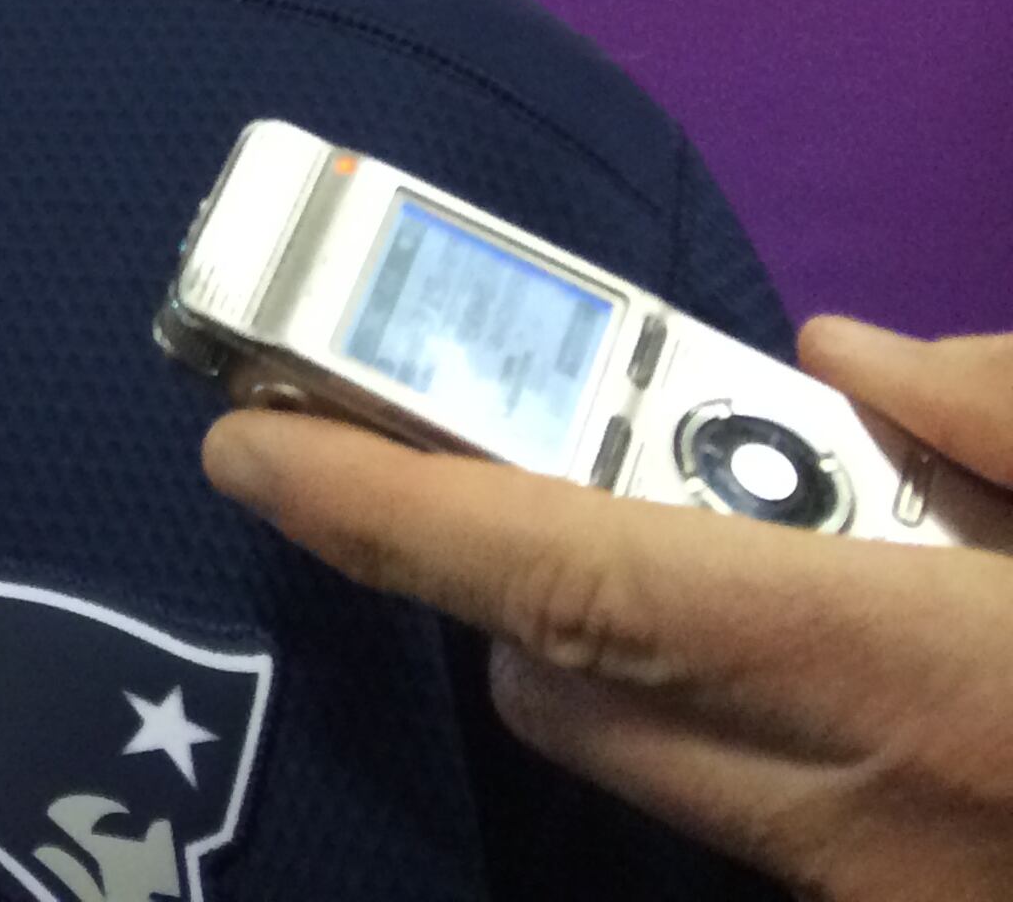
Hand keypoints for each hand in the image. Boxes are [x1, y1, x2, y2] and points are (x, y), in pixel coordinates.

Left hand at [205, 317, 1012, 901]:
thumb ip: (989, 411)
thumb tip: (844, 358)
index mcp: (901, 674)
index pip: (561, 580)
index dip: (384, 508)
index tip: (246, 444)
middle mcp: (852, 822)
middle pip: (558, 683)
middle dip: (506, 560)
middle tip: (535, 447)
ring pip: (658, 769)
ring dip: (645, 654)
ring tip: (752, 543)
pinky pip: (768, 826)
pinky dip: (768, 735)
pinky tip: (875, 676)